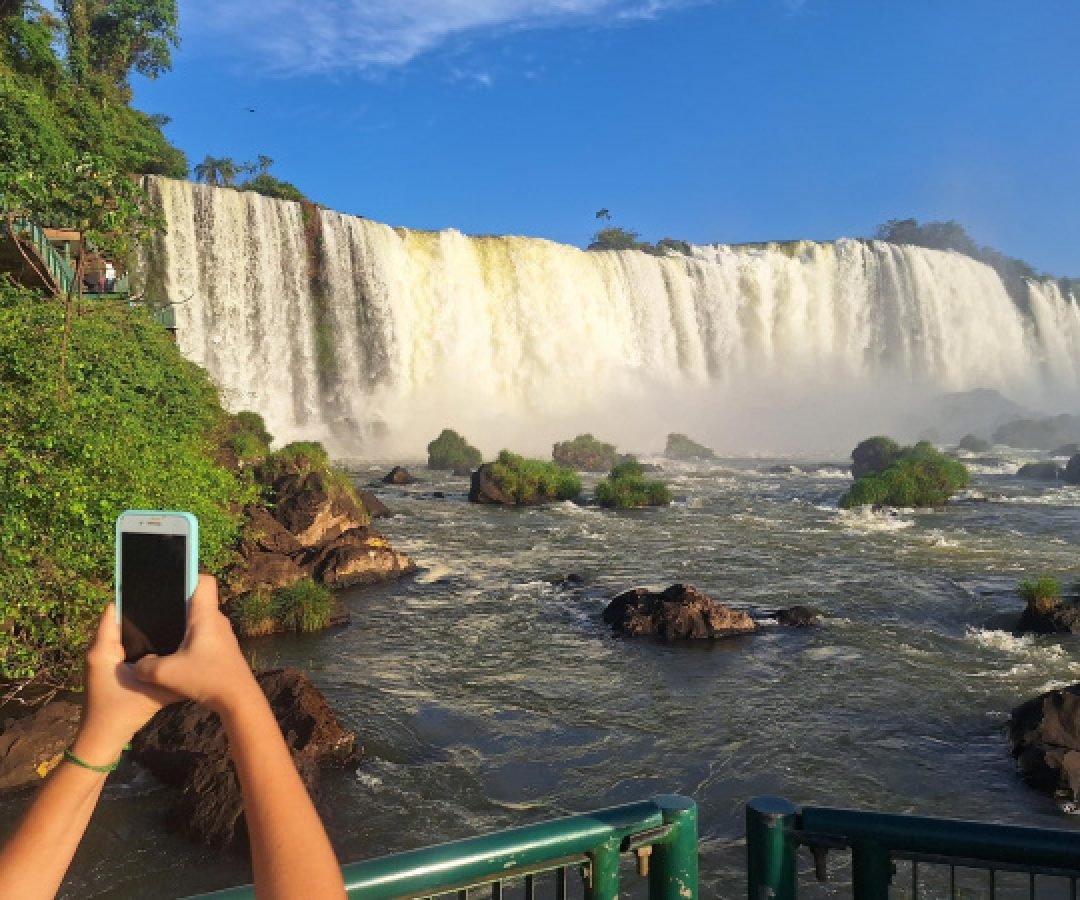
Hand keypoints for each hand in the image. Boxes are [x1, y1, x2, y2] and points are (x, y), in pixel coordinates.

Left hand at [73, 604, 181, 765]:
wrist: (102, 741)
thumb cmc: (122, 713)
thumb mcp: (153, 692)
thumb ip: (173, 673)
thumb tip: (196, 655)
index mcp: (103, 650)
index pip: (114, 612)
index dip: (133, 599)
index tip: (159, 592)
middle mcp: (100, 651)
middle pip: (121, 621)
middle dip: (144, 614)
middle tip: (173, 605)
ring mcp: (104, 661)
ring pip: (125, 635)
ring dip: (144, 630)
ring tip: (172, 620)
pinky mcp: (110, 670)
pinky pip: (126, 647)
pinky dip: (141, 643)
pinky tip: (164, 643)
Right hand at [134, 575, 260, 717]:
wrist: (238, 698)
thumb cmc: (207, 679)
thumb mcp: (166, 674)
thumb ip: (145, 667)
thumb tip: (138, 664)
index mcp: (206, 616)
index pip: (204, 581)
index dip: (189, 575)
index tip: (171, 580)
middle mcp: (217, 621)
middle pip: (199, 600)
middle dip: (179, 603)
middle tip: (159, 608)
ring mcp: (222, 635)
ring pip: (201, 620)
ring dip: (185, 624)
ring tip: (164, 632)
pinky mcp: (223, 649)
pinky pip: (204, 635)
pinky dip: (191, 639)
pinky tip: (177, 654)